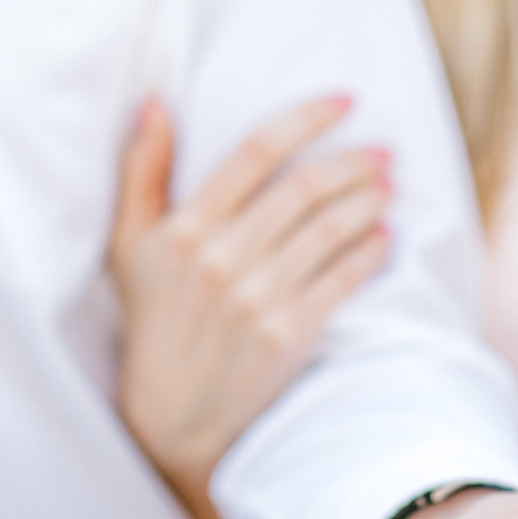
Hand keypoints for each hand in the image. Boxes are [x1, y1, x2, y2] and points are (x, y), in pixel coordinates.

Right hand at [109, 94, 392, 491]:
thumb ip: (140, 172)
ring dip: (369, 202)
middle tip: (383, 153)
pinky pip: (342, 278)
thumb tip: (154, 103)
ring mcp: (256, 297)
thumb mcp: (129, 248)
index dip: (307, 118)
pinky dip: (370, 252)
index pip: (256, 152)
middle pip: (304, 188)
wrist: (173, 417)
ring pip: (330, 229)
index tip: (346, 101)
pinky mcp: (287, 334)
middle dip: (353, 162)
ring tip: (388, 189)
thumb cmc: (154, 324)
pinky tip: (384, 238)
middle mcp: (221, 258)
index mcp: (185, 228)